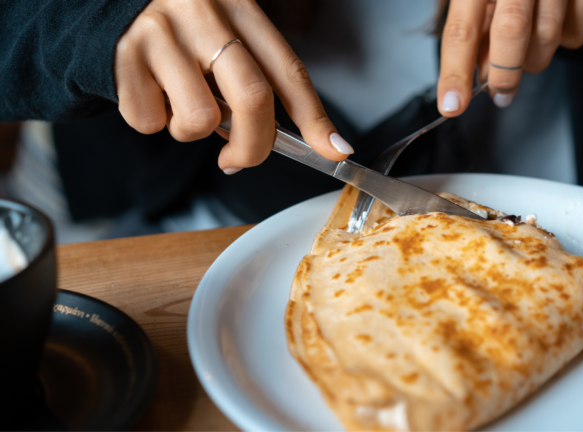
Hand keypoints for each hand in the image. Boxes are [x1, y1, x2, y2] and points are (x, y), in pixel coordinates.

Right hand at [114, 0, 353, 174]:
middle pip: (252, 99)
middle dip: (253, 148)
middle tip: (239, 159)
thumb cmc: (178, 32)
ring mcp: (162, 33)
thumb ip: (252, 77)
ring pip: (199, 120)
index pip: (289, 71)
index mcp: (240, 8)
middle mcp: (204, 14)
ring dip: (191, 131)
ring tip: (179, 104)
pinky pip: (149, 122)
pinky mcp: (122, 55)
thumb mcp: (222, 36)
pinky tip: (149, 93)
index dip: (315, 118)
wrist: (105, 8)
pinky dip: (151, 121)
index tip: (335, 150)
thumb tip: (286, 140)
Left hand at [437, 0, 582, 114]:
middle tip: (501, 94)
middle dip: (505, 73)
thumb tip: (475, 73)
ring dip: (534, 60)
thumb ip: (474, 27)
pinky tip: (554, 25)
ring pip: (548, 36)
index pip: (461, 29)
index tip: (452, 106)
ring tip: (524, 54)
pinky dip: (564, 41)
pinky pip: (577, 32)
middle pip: (511, 31)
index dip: (455, 72)